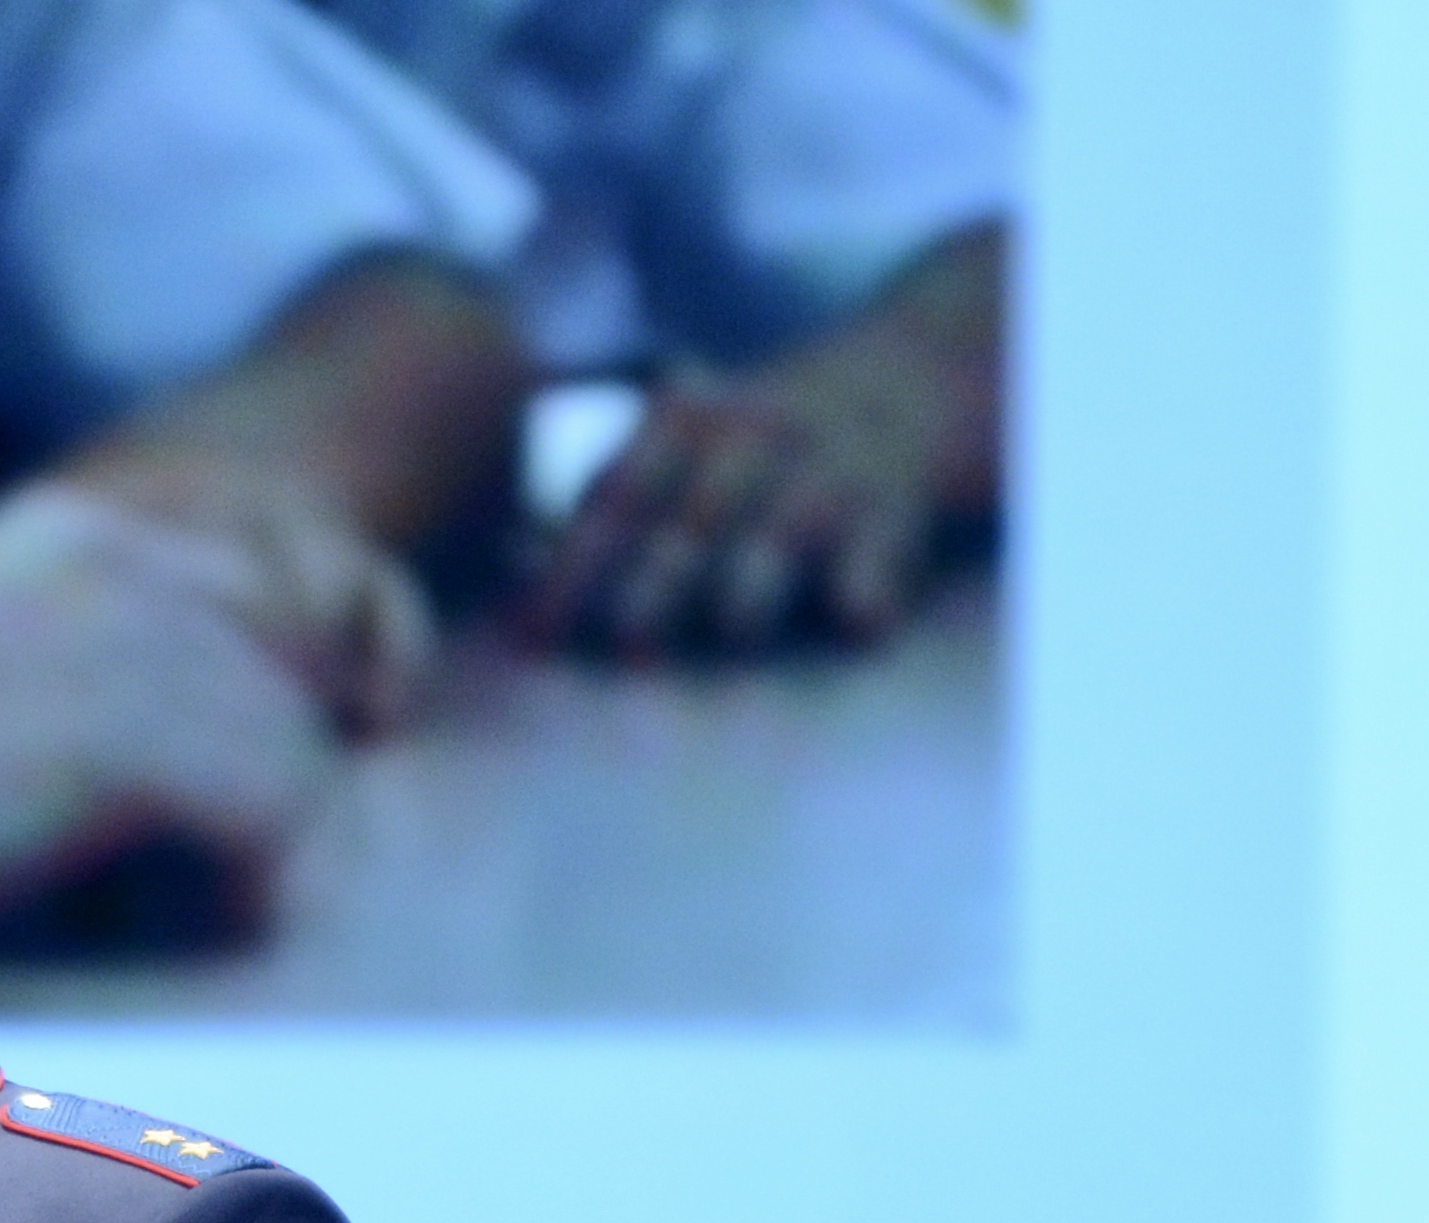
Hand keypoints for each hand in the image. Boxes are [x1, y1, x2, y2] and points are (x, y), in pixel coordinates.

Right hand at [0, 483, 364, 933]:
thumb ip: (54, 640)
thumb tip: (129, 705)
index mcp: (77, 536)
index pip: (261, 584)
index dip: (281, 679)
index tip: (265, 765)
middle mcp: (117, 564)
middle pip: (295, 653)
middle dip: (293, 747)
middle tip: (260, 843)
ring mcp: (126, 643)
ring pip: (294, 734)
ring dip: (277, 826)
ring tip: (237, 894)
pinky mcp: (129, 737)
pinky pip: (277, 804)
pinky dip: (261, 876)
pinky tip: (224, 919)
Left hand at [522, 230, 1007, 660]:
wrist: (913, 372)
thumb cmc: (769, 434)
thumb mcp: (689, 433)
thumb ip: (619, 494)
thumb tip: (516, 569)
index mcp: (682, 427)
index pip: (613, 500)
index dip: (569, 569)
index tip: (531, 636)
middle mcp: (750, 443)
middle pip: (693, 520)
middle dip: (657, 581)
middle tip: (628, 643)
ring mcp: (826, 471)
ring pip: (783, 531)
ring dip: (757, 582)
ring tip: (735, 632)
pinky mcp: (898, 503)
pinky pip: (884, 548)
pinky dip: (873, 583)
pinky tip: (863, 621)